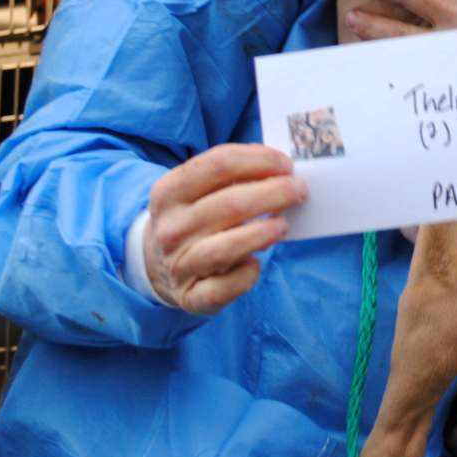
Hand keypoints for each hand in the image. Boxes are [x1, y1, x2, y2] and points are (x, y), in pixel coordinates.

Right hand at [144, 143, 305, 313]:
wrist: (158, 265)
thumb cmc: (194, 218)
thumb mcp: (198, 190)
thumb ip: (232, 175)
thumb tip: (278, 166)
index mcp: (169, 191)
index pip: (219, 164)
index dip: (260, 160)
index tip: (285, 164)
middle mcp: (170, 228)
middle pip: (230, 203)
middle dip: (274, 193)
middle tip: (298, 190)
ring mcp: (178, 264)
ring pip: (226, 248)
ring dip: (263, 233)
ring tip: (283, 225)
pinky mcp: (191, 296)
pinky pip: (224, 288)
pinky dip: (246, 275)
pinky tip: (256, 263)